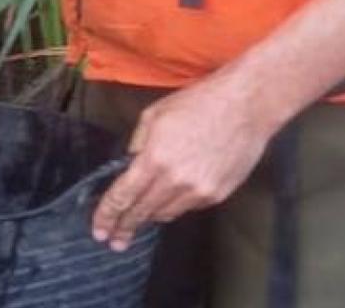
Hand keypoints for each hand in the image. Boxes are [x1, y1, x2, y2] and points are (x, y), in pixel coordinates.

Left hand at [90, 69, 279, 251]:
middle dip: (124, 227)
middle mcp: (176, 181)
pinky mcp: (217, 195)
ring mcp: (199, 191)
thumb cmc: (198, 103)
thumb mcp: (154, 115)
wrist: (245, 106)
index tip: (99, 230)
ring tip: (138, 219)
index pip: (123, 196)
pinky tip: (170, 198)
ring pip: (165, 214)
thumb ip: (137, 144)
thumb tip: (129, 165)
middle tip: (113, 240)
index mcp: (155, 159)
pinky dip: (175, 204)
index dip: (107, 216)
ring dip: (149, 216)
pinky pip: (188, 207)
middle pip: (142, 213)